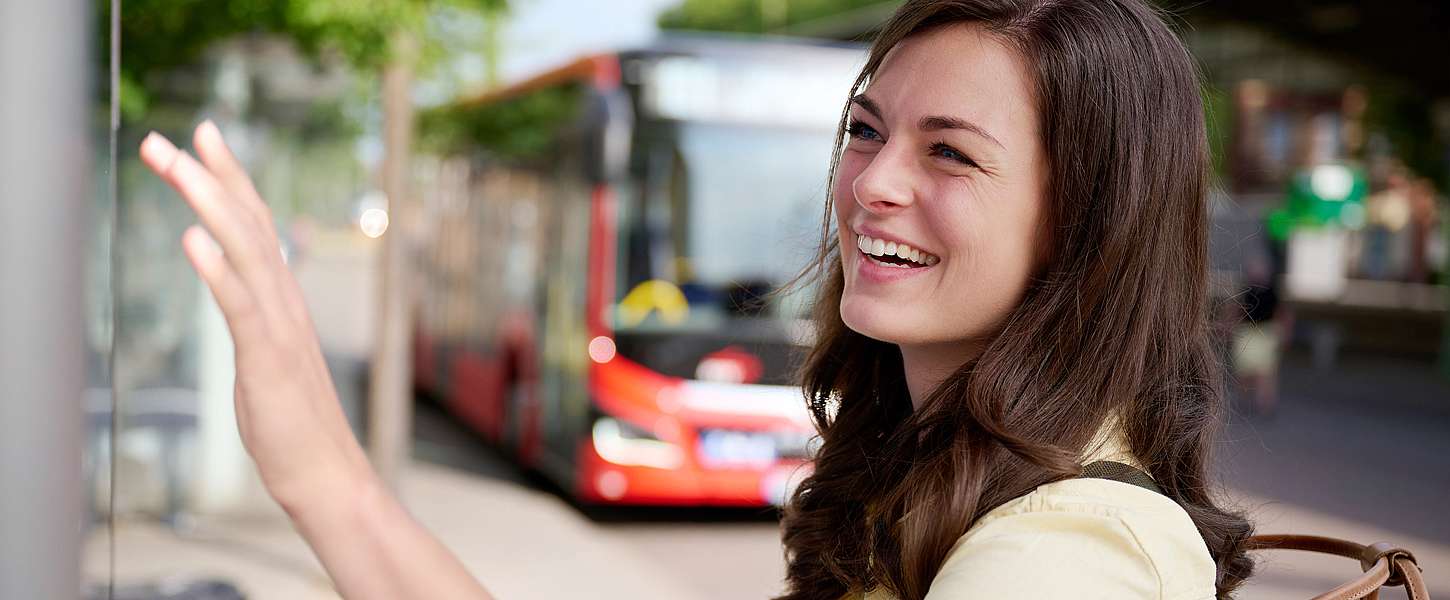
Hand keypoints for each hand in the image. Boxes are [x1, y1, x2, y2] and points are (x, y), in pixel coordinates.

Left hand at [140, 122, 373, 509]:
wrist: (327, 473)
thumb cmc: (293, 425)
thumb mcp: (267, 359)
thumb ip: (255, 319)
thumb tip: (238, 290)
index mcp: (282, 300)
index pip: (255, 225)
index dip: (230, 178)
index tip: (205, 136)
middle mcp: (285, 301)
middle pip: (246, 223)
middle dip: (206, 175)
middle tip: (165, 137)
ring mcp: (280, 327)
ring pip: (244, 251)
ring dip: (208, 203)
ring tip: (175, 166)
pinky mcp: (269, 358)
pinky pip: (240, 307)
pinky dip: (217, 270)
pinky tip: (191, 240)